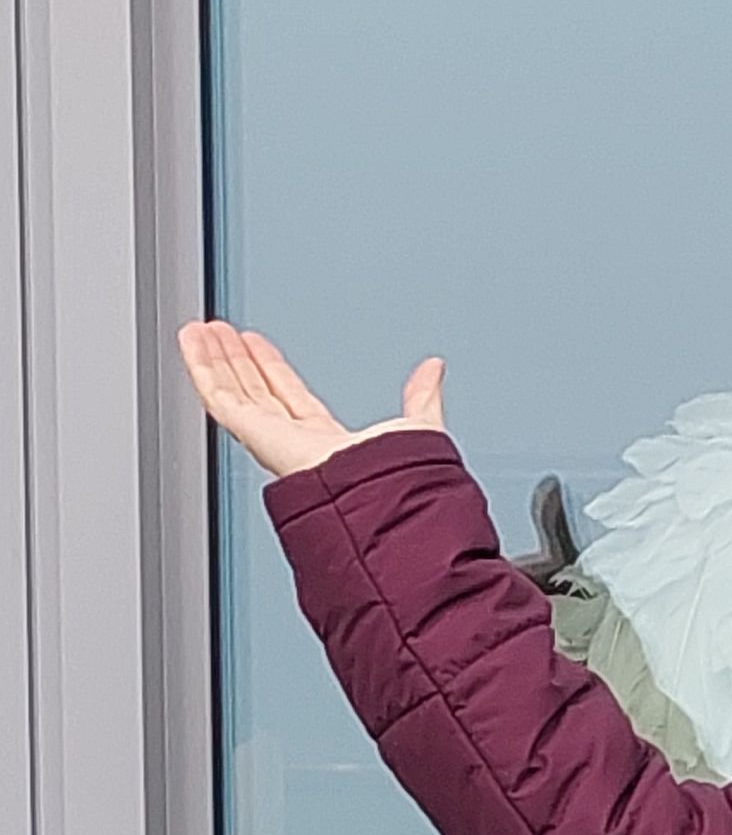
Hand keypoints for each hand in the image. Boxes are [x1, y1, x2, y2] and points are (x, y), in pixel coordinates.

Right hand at [176, 319, 445, 480]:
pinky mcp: (256, 435)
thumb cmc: (400, 485)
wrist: (380, 504)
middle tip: (220, 333)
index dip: (271, 369)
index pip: (289, 398)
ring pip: (234, 393)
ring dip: (215, 360)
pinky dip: (203, 369)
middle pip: (256, 393)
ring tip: (199, 330)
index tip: (257, 345)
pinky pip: (221, 399)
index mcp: (327, 444)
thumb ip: (422, 397)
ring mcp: (272, 441)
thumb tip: (435, 369)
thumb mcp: (416, 427)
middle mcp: (295, 445)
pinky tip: (192, 344)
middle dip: (237, 362)